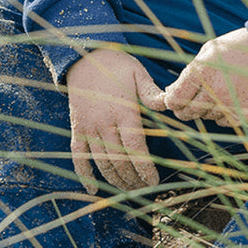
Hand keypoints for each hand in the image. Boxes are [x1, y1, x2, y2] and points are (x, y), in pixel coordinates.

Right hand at [66, 49, 165, 194]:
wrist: (84, 57)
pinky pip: (78, 156)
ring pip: (101, 162)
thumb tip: (171, 103)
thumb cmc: (117, 65)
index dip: (144, 168)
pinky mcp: (76, 128)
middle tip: (145, 189)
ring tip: (128, 189)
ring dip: (115, 179)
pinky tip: (93, 190)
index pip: (135, 148)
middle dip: (133, 178)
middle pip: (119, 159)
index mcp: (123, 111)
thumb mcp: (139, 74)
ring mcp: (88, 127)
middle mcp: (104, 123)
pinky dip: (84, 175)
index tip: (154, 181)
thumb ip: (152, 93)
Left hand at [162, 28, 247, 126]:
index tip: (173, 99)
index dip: (171, 101)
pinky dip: (223, 114)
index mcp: (201, 72)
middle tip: (192, 98)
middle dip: (185, 107)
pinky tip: (232, 98)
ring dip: (206, 109)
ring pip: (205, 118)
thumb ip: (189, 71)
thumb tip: (171, 93)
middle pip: (187, 113)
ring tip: (219, 90)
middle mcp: (213, 91)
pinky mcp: (243, 115)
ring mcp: (229, 105)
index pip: (175, 99)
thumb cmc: (237, 48)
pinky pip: (223, 122)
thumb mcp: (208, 50)